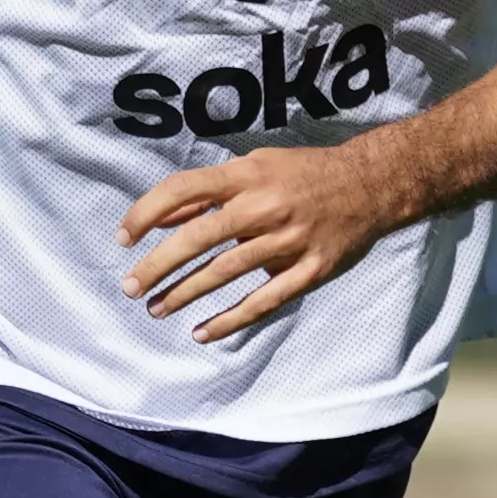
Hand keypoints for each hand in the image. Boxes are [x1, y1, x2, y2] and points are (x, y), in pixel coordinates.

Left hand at [118, 130, 426, 345]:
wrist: (373, 184)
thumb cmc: (306, 173)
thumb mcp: (257, 166)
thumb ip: (212, 192)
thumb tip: (163, 216)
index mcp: (247, 175)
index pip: (183, 190)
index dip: (147, 213)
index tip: (123, 238)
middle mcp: (264, 207)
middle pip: (198, 238)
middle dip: (157, 266)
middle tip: (131, 287)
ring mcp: (288, 241)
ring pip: (225, 273)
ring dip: (185, 294)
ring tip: (156, 308)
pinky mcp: (310, 270)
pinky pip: (264, 300)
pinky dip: (231, 319)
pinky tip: (203, 331)